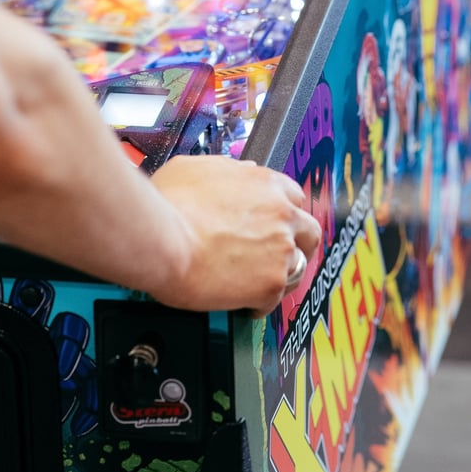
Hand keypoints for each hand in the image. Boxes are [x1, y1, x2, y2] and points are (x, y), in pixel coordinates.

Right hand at [150, 154, 321, 316]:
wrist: (161, 238)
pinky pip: (274, 299)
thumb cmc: (168, 204)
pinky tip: (241, 302)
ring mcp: (280, 249)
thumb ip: (227, 170)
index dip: (283, 214)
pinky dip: (258, 303)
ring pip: (297, 267)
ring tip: (255, 282)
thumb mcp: (196, 168)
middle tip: (279, 255)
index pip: (293, 197)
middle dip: (298, 245)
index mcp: (265, 183)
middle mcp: (280, 213)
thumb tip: (236, 173)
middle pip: (308, 232)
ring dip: (279, 274)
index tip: (274, 224)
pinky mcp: (271, 283)